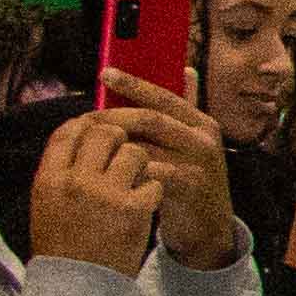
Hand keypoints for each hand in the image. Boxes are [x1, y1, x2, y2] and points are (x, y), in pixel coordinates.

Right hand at [24, 114, 161, 278]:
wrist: (78, 286)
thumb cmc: (62, 245)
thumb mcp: (46, 204)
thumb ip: (62, 170)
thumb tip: (82, 133)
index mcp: (48, 179)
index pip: (68, 131)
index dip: (88, 123)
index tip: (100, 127)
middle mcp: (75, 181)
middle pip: (105, 133)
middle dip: (121, 137)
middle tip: (126, 152)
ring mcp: (106, 194)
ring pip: (136, 152)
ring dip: (141, 163)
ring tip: (135, 182)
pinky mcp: (134, 209)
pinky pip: (154, 180)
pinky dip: (154, 190)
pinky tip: (145, 204)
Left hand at [92, 72, 239, 266]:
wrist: (209, 226)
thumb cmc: (191, 179)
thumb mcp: (192, 143)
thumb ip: (184, 110)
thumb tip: (185, 70)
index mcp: (202, 123)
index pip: (164, 96)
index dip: (134, 83)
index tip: (105, 73)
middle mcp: (203, 139)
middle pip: (151, 119)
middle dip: (113, 116)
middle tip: (86, 118)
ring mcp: (198, 164)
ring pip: (144, 148)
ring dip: (112, 148)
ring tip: (88, 148)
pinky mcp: (188, 188)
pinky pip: (146, 175)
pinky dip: (123, 173)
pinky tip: (104, 174)